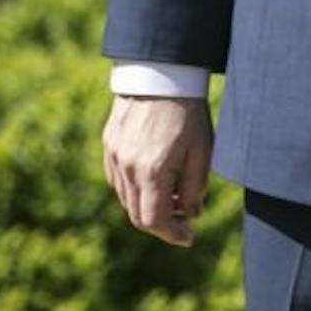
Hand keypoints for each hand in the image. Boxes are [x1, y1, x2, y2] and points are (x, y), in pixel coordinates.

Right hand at [102, 94, 213, 246]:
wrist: (162, 73)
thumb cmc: (189, 111)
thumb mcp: (202, 150)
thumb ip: (195, 187)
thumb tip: (190, 214)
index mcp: (152, 171)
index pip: (154, 221)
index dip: (172, 234)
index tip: (188, 237)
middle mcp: (127, 167)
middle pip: (137, 215)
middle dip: (161, 223)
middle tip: (183, 220)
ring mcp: (114, 155)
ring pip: (125, 198)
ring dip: (147, 206)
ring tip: (173, 196)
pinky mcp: (109, 143)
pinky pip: (117, 179)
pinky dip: (134, 188)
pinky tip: (154, 179)